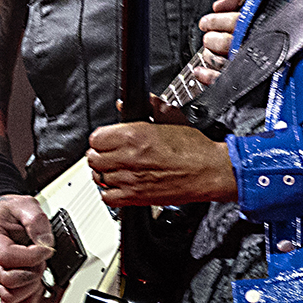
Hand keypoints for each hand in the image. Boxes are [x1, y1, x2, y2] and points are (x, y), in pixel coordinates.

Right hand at [0, 194, 54, 302]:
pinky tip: (36, 287)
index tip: (46, 249)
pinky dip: (26, 300)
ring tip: (37, 270)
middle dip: (33, 271)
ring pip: (10, 296)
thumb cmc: (6, 212)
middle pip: (9, 280)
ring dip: (31, 286)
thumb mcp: (24, 204)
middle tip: (42, 260)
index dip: (33, 256)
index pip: (8, 257)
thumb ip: (36, 221)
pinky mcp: (0, 283)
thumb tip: (45, 242)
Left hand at [87, 120, 237, 205]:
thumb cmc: (195, 149)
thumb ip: (148, 109)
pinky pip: (107, 197)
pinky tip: (118, 185)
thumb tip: (125, 104)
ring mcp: (130, 179)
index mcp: (135, 135)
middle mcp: (129, 157)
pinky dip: (109, 192)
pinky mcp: (136, 197)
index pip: (96, 138)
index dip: (101, 138)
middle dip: (99, 154)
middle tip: (109, 154)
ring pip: (98, 177)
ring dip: (103, 172)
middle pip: (93, 158)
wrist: (209, 172)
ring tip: (114, 169)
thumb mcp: (172, 119)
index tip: (107, 139)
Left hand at [193, 0, 250, 87]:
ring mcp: (248, 62)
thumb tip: (218, 6)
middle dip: (211, 39)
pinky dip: (208, 77)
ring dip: (209, 56)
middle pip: (220, 42)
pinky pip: (223, 79)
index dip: (212, 22)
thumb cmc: (287, 18)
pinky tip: (200, 73)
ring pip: (220, 60)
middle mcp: (249, 43)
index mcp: (253, 23)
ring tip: (209, 52)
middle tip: (210, 38)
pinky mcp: (248, 78)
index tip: (205, 23)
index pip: (225, 22)